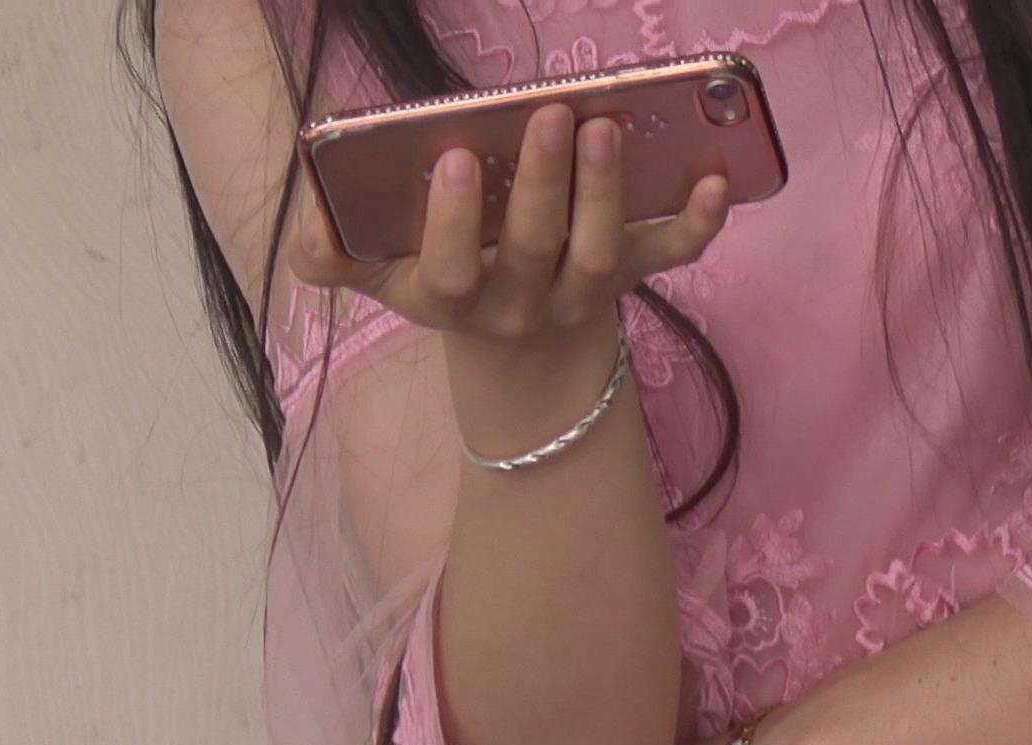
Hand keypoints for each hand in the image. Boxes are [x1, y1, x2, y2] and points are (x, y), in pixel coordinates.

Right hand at [291, 106, 729, 339]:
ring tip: (606, 124)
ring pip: (601, 255)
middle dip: (543, 184)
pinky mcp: (631, 277)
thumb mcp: (376, 269)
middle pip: (535, 252)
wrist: (517, 342)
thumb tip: (313, 218)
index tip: (455, 157)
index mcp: (450, 297)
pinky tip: (717, 178)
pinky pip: (672, 257)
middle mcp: (519, 305)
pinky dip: (700, 223)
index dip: (451, 221)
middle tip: (549, 115)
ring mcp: (580, 295)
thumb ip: (332, 249)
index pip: (450, 272)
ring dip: (609, 190)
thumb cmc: (441, 272)